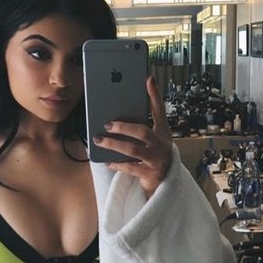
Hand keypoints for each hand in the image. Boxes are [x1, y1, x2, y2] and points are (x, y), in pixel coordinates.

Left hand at [94, 76, 172, 196]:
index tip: (148, 79)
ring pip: (133, 150)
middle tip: (107, 124)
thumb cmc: (153, 156)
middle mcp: (162, 145)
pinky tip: (106, 160)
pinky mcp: (150, 174)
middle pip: (142, 132)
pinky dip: (116, 164)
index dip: (155, 95)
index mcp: (163, 132)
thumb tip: (114, 116)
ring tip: (99, 140)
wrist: (163, 183)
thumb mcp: (151, 140)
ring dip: (113, 145)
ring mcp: (157, 160)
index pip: (159, 110)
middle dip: (123, 127)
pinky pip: (129, 168)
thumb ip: (139, 129)